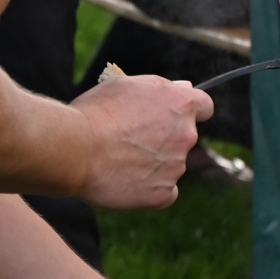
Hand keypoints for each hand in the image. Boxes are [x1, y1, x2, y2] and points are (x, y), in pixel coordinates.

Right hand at [68, 73, 211, 209]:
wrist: (75, 149)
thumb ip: (161, 87)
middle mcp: (186, 135)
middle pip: (185, 137)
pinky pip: (165, 192)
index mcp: (181, 104)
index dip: (188, 110)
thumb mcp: (127, 84)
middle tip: (133, 140)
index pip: (204, 106)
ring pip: (172, 165)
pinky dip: (151, 189)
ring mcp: (176, 167)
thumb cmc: (96, 112)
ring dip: (155, 163)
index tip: (173, 115)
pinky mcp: (162, 194)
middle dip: (166, 138)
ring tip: (120, 160)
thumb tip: (184, 87)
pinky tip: (128, 181)